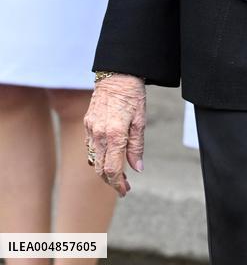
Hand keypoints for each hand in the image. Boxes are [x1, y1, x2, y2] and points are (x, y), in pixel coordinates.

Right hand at [84, 74, 145, 196]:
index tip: (125, 190)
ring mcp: (90, 129)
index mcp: (114, 134)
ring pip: (93, 159)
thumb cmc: (132, 94)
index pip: (112, 169)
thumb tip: (137, 169)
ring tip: (117, 172)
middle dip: (110, 181)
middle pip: (100, 168)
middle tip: (123, 186)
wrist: (117, 73)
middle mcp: (99, 134)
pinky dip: (97, 155)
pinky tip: (108, 154)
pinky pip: (90, 146)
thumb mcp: (141, 120)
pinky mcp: (87, 123)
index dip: (118, 184)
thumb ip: (137, 146)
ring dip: (103, 169)